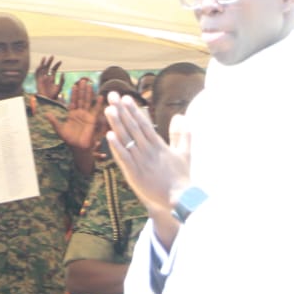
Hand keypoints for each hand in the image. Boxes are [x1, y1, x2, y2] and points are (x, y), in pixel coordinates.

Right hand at [34, 55, 65, 101]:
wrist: (46, 100)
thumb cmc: (53, 95)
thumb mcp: (59, 87)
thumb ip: (62, 81)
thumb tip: (63, 73)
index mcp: (51, 78)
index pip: (53, 69)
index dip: (56, 65)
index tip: (60, 61)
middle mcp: (46, 77)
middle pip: (47, 67)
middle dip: (50, 62)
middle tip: (52, 56)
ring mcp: (41, 78)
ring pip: (42, 69)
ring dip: (43, 63)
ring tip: (45, 57)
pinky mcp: (37, 81)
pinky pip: (37, 74)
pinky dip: (38, 69)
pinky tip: (41, 65)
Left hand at [48, 77, 97, 150]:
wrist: (78, 147)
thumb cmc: (69, 139)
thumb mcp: (59, 129)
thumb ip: (54, 121)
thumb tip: (46, 114)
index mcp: (71, 114)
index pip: (73, 101)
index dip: (73, 94)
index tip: (74, 85)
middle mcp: (79, 113)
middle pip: (81, 99)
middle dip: (81, 90)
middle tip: (83, 80)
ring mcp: (86, 115)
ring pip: (88, 102)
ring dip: (89, 94)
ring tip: (90, 84)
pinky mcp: (92, 120)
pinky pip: (96, 110)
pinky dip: (98, 103)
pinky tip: (100, 96)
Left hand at [104, 95, 189, 212]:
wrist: (180, 198)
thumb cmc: (181, 177)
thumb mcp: (185, 153)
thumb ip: (182, 134)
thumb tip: (181, 117)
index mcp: (159, 145)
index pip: (144, 124)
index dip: (133, 110)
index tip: (126, 98)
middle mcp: (148, 150)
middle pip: (133, 127)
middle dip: (122, 111)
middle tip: (112, 96)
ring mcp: (141, 161)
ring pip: (126, 139)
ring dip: (117, 124)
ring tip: (108, 109)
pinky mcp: (135, 174)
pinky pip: (124, 158)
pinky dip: (116, 147)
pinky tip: (109, 135)